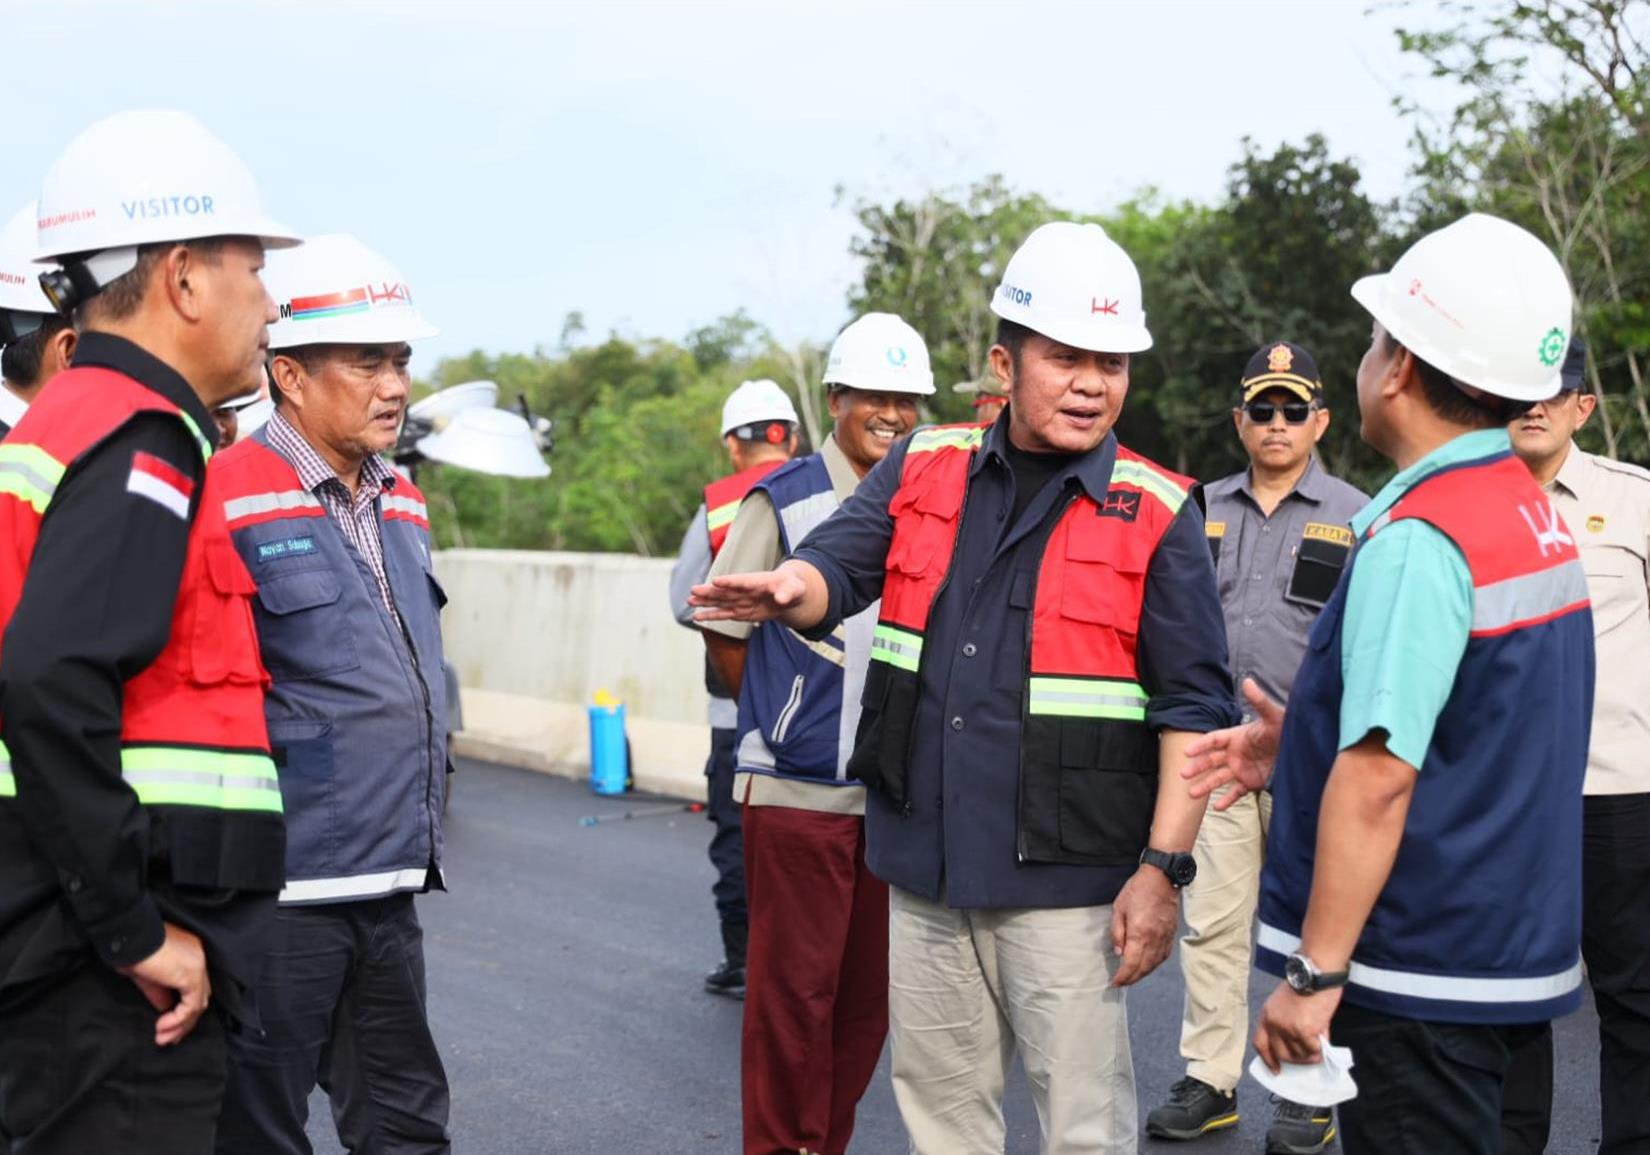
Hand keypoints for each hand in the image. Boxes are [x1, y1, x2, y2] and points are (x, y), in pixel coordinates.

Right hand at [119, 922, 210, 1045]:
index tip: (169, 1027)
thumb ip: (159, 991)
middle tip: (169, 1039)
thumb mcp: (146, 976)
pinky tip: (162, 1028)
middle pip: (200, 996)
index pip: (195, 987)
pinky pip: (191, 1006)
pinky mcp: (192, 974)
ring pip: (198, 1004)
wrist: (128, 936)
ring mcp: (197, 965)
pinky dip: (178, 1021)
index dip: (184, 1009)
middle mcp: (198, 958)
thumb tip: (165, 1009)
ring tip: (163, 1039)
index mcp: (190, 954)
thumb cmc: (131, 950)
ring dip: (181, 1025)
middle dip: (185, 1022)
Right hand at [689, 569, 807, 623]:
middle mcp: (746, 591)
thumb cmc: (792, 587)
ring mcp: (742, 601)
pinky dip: (712, 616)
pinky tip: (697, 617)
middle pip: (726, 591)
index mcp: (758, 581)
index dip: (729, 582)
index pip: (742, 581)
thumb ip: (787, 593)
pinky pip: (724, 614)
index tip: (715, 581)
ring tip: (690, 601)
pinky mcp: (742, 612)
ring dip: (706, 602)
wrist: (790, 593)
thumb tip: (781, 599)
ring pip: (721, 602)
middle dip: (710, 592)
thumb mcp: (795, 589)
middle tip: (693, 591)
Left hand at [1109, 867, 1178, 986]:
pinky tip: (1148, 965)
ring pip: (1155, 965)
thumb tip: (1118, 952)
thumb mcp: (1119, 908)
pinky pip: (1163, 956)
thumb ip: (1117, 932)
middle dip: (1132, 979)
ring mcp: (1165, 938)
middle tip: (1121, 983)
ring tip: (1132, 977)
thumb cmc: (1138, 890)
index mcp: (1140, 934)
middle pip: (1143, 968)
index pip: (1131, 964)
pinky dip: (1155, 965)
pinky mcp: (1171, 934)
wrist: (1162, 879)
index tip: (1115, 982)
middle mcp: (1154, 940)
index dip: (1122, 977)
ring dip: (1143, 974)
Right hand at [1181, 678, 1283, 809]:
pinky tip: (1217, 807)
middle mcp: (1235, 754)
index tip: (1187, 752)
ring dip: (1205, 785)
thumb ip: (1259, 701)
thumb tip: (1248, 681)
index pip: (1213, 740)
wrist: (1301, 751)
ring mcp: (1241, 769)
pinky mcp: (1251, 783)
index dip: (1200, 745)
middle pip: (1211, 761)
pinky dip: (1227, 800)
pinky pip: (1236, 792)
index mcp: (1236, 737)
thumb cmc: (1286, 730)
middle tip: (1183, 774)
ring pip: (1219, 778)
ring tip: (1192, 794)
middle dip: (1197, 767)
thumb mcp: (1274, 715)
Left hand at [1253, 980, 1342, 1072]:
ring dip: (1310, 1054)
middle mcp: (1273, 1023)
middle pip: (1280, 1054)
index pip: (1260, 1043)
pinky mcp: (1303, 1030)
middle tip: (1308, 1057)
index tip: (1276, 1070)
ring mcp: (1287, 1028)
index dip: (1267, 1059)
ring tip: (1318, 1044)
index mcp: (1266, 1015)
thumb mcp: (1286, 1002)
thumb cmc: (1305, 984)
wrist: (1315, 973)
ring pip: (1299, 1054)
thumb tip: (1302, 1044)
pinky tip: (1323, 1039)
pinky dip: (1319, 1048)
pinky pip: (1312, 1050)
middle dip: (1295, 1060)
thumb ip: (1288, 1022)